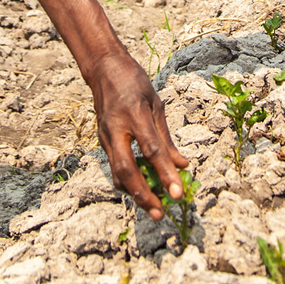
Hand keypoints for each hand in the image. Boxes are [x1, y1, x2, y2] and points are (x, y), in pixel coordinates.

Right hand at [88, 50, 188, 219]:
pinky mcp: (102, 142)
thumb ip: (166, 138)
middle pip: (127, 170)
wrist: (103, 70)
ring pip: (117, 174)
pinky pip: (115, 168)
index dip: (165, 174)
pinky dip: (128, 182)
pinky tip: (142, 189)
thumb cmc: (134, 83)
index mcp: (135, 114)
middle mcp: (117, 128)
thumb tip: (182, 165)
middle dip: (144, 195)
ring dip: (135, 194)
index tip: (178, 193)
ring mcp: (106, 136)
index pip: (152, 150)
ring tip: (154, 208)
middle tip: (160, 213)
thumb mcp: (156, 104)